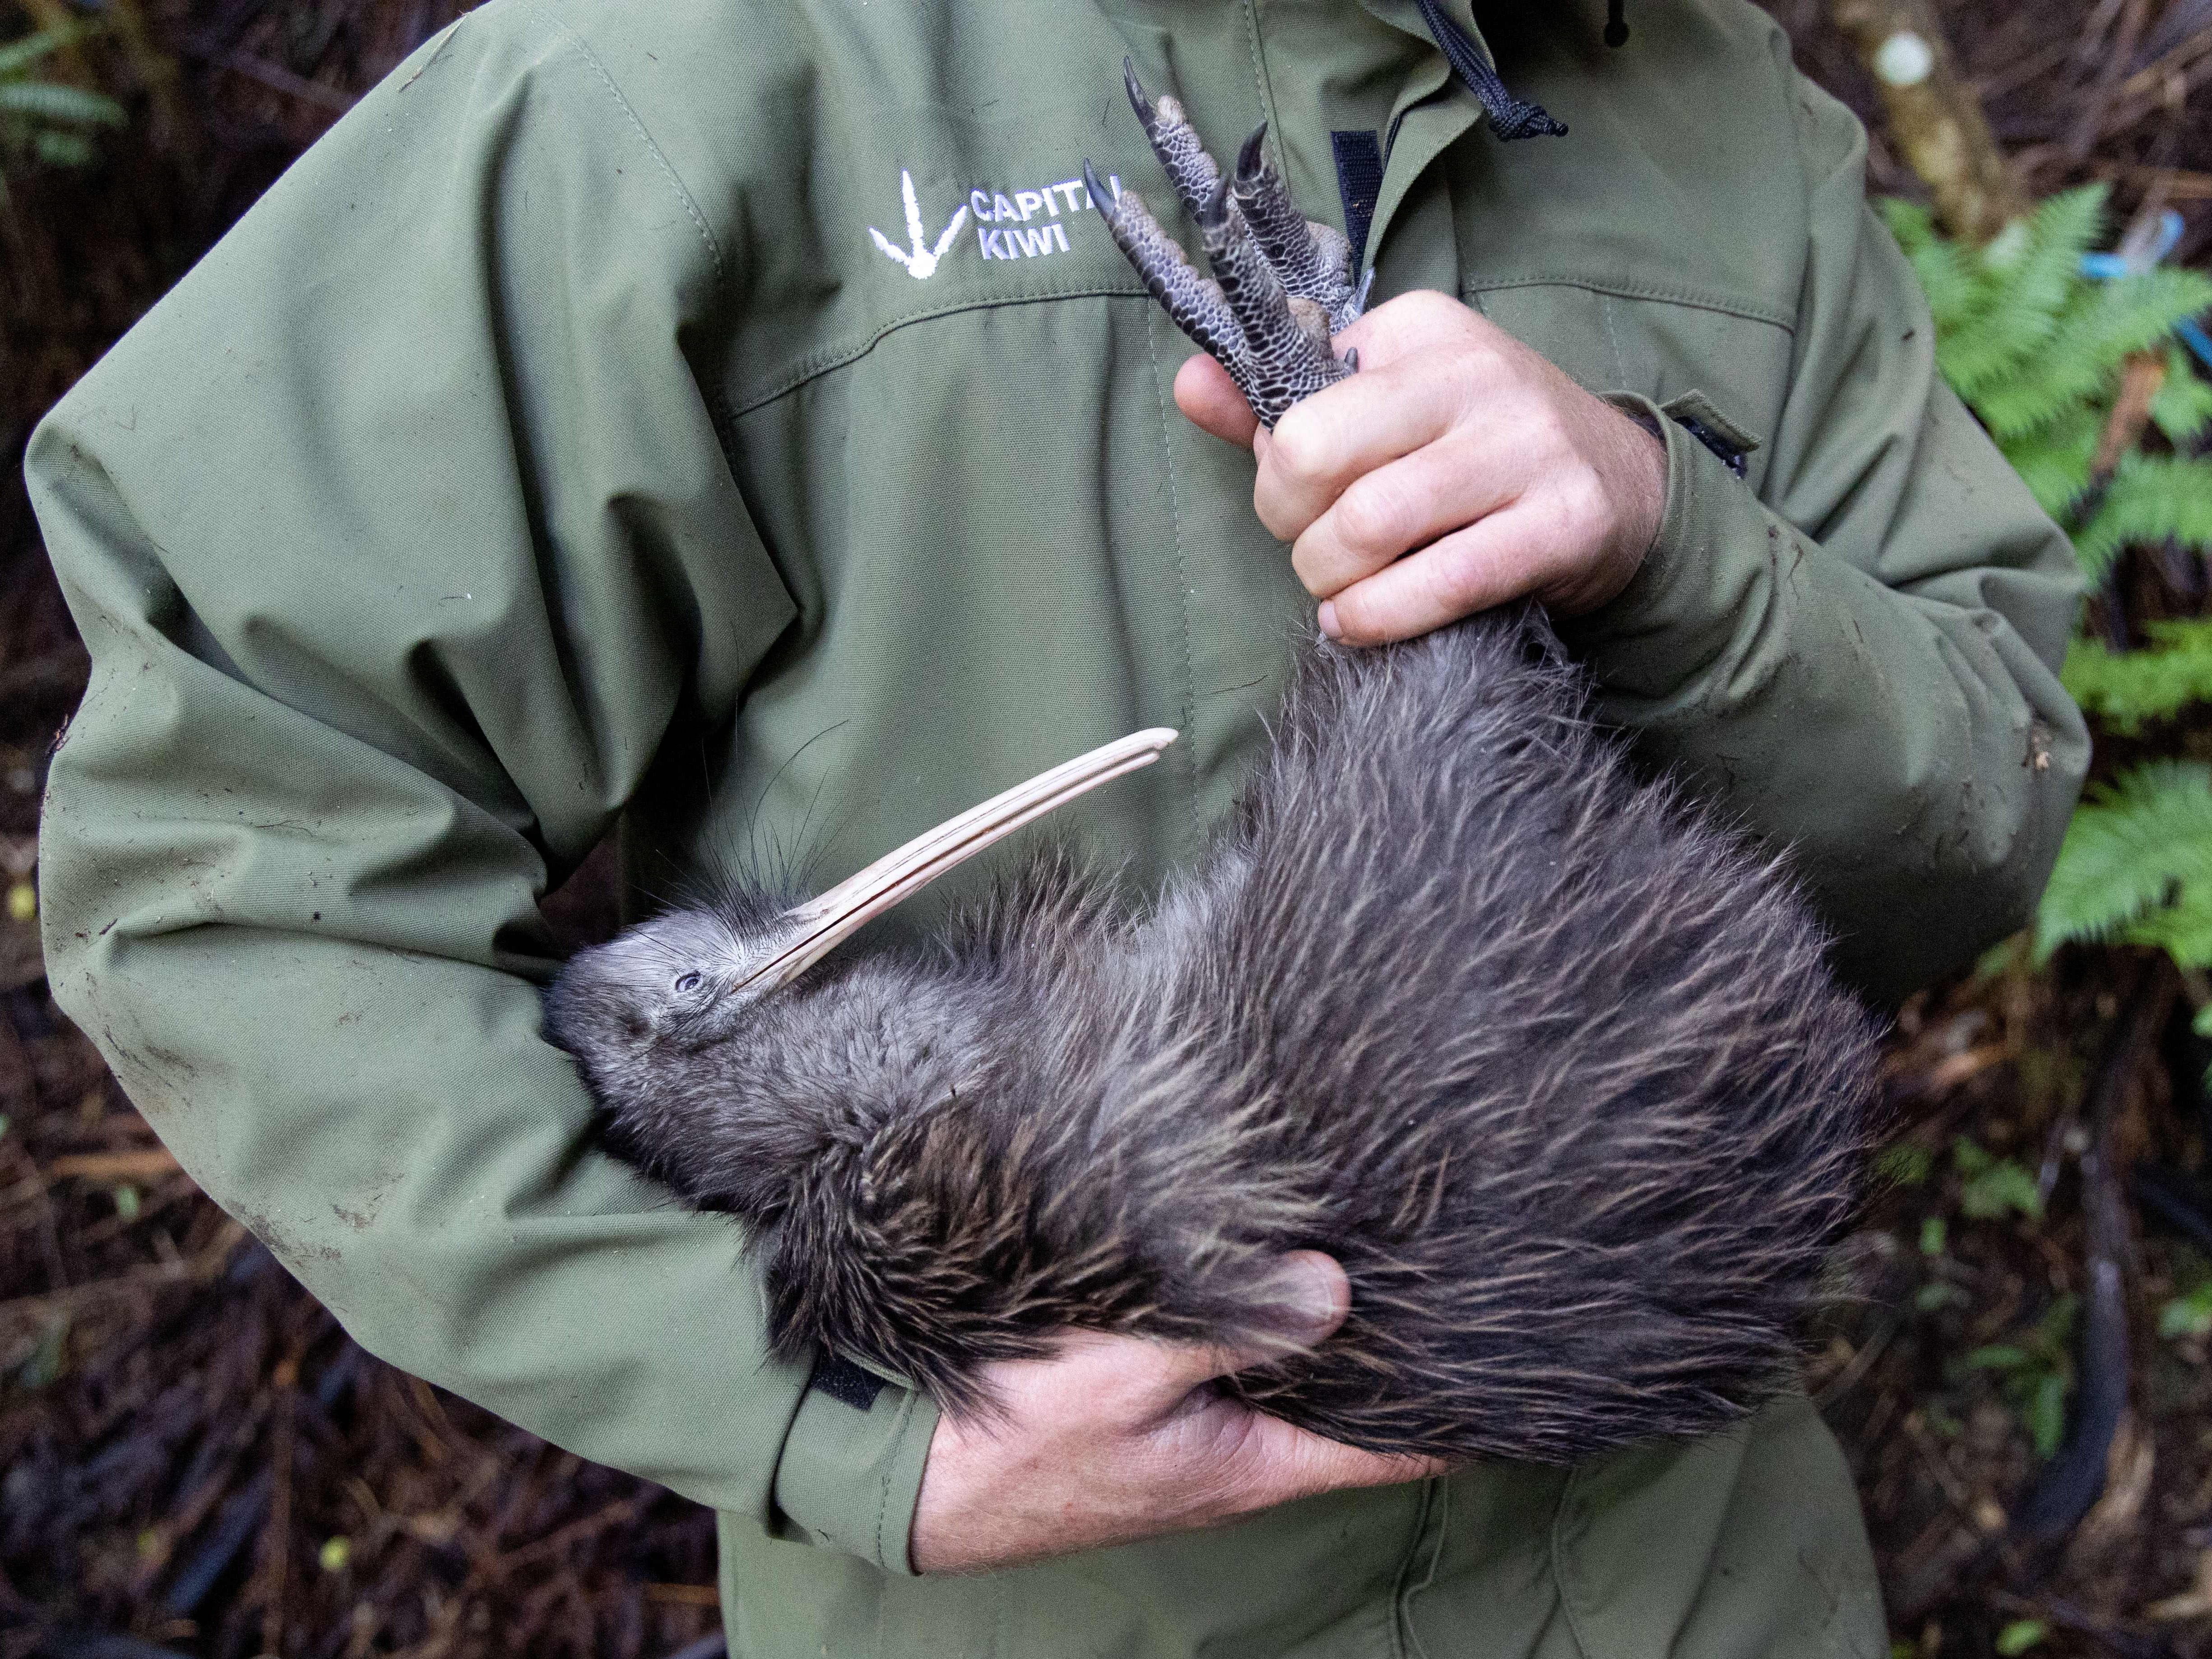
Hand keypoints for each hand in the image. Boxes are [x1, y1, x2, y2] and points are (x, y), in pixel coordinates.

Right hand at [907, 1252, 1444, 1573]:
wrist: (902, 1464)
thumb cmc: (1013, 1438)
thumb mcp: (1123, 1377)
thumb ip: (1226, 1328)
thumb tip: (1334, 1290)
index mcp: (1251, 1463)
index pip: (1393, 1446)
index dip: (1459, 1408)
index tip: (1523, 1359)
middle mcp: (1236, 1451)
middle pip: (1346, 1401)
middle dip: (1397, 1343)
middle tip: (1457, 1258)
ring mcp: (1192, 1427)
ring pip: (1289, 1370)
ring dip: (1323, 1316)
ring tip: (1382, 1236)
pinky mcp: (1148, 1398)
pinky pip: (1231, 1352)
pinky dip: (1261, 1307)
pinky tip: (1270, 1248)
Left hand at [1175, 289, 1667, 645]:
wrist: (1624, 488)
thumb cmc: (1474, 452)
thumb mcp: (1383, 406)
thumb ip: (1277, 402)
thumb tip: (1191, 384)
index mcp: (1417, 331)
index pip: (1293, 401)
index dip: (1276, 469)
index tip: (1305, 496)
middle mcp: (1473, 374)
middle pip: (1314, 456)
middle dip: (1290, 524)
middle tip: (1316, 549)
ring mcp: (1525, 446)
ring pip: (1368, 524)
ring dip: (1332, 579)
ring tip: (1344, 589)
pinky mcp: (1563, 523)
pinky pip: (1441, 582)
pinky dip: (1380, 616)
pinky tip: (1360, 621)